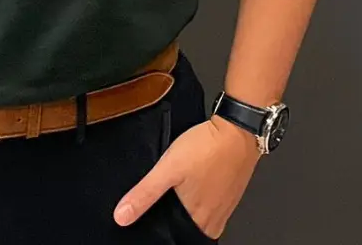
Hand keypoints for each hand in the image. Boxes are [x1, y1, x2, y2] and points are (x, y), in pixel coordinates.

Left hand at [114, 116, 260, 238]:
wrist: (239, 128)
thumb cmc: (208, 147)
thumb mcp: (168, 168)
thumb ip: (145, 193)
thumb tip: (122, 216)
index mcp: (199, 219)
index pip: (176, 239)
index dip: (164, 233)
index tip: (158, 222)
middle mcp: (215, 218)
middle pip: (190, 231)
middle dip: (176, 223)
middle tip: (167, 207)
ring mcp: (226, 205)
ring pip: (203, 219)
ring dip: (190, 213)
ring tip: (180, 198)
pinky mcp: (232, 191)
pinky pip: (214, 206)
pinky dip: (203, 202)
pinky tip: (197, 187)